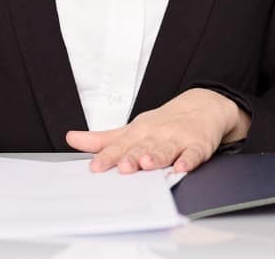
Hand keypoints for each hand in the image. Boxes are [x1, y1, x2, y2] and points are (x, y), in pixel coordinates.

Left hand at [65, 88, 250, 173]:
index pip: (120, 146)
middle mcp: (156, 134)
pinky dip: (188, 160)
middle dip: (131, 157)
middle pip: (142, 148)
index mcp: (139, 131)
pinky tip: (182, 167)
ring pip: (165, 149)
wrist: (202, 106)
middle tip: (122, 167)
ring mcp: (177, 139)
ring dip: (156, 156)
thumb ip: (103, 139)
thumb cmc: (163, 123)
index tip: (95, 167)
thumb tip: (71, 139)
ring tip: (147, 163)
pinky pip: (193, 154)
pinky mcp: (198, 145)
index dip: (107, 157)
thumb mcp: (132, 128)